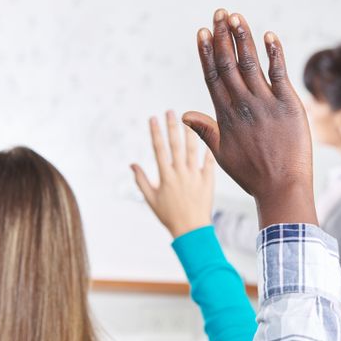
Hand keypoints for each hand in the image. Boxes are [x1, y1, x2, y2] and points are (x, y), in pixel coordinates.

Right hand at [131, 111, 214, 237]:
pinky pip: (209, 162)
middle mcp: (180, 173)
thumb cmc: (169, 215)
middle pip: (175, 145)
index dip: (155, 132)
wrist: (191, 229)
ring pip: (192, 150)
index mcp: (165, 176)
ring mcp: (195, 176)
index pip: (159, 149)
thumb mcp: (151, 199)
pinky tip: (208, 136)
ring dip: (190, 133)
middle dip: (172, 126)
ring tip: (189, 119)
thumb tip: (132, 164)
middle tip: (171, 111)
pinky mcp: (207, 181)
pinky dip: (208, 149)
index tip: (153, 118)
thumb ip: (141, 180)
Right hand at [183, 9, 316, 227]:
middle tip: (219, 12)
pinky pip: (280, 73)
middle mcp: (242, 104)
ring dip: (243, 38)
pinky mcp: (288, 104)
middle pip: (228, 63)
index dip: (207, 52)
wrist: (281, 187)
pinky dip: (274, 54)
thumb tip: (182, 114)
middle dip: (222, 36)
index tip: (202, 32)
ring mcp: (265, 103)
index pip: (212, 76)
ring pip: (250, 63)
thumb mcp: (221, 154)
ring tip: (236, 16)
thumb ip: (204, 130)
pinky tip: (269, 35)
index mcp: (225, 115)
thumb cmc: (252, 174)